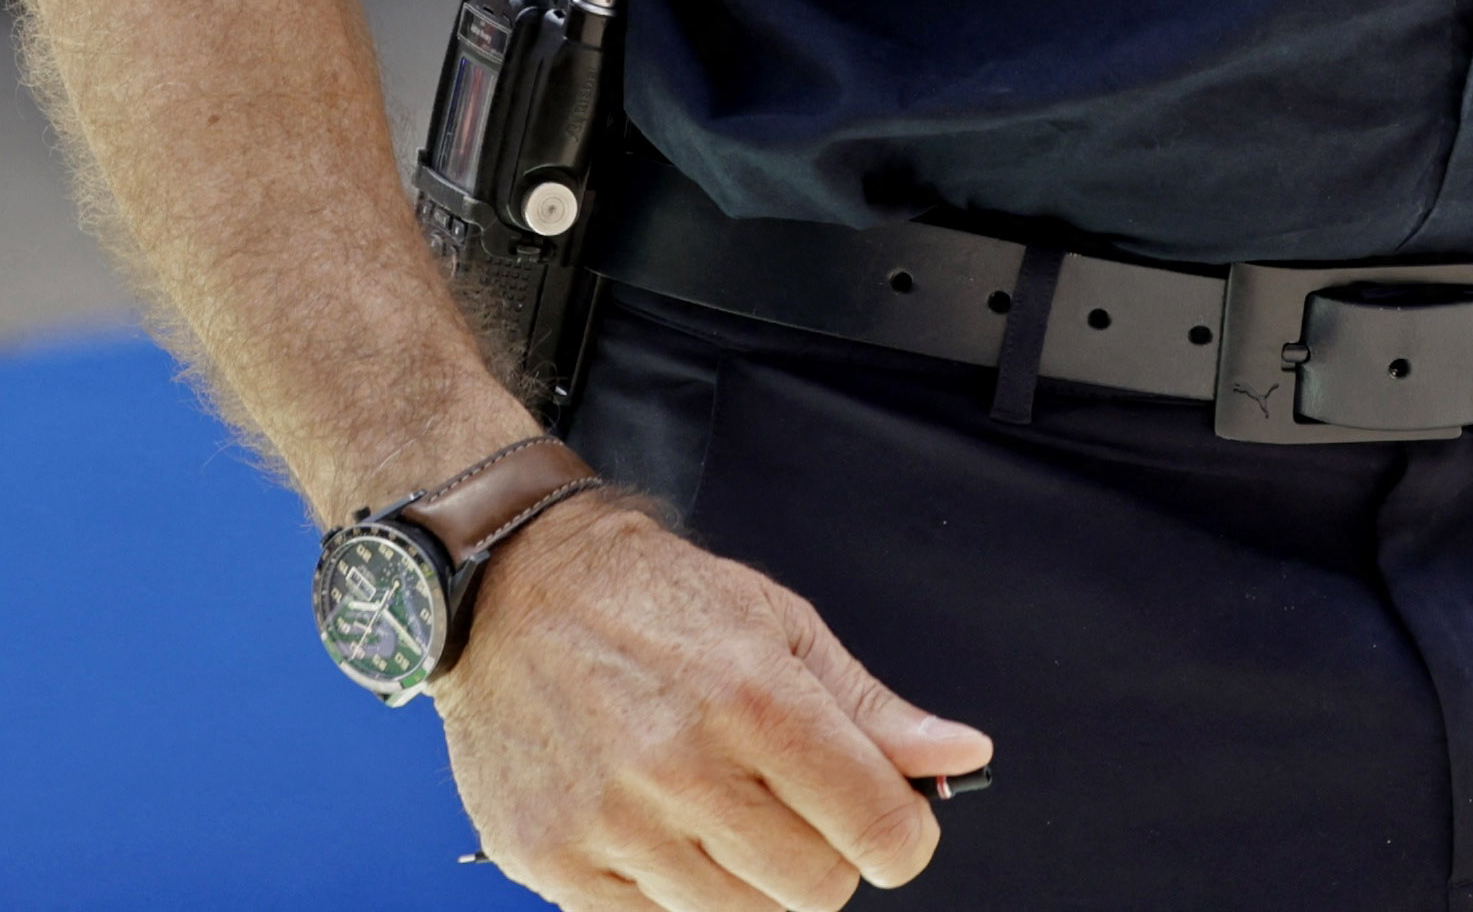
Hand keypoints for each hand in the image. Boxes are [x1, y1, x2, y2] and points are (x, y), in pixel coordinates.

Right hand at [438, 489, 995, 908]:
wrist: (513, 590)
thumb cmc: (652, 600)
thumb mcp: (780, 625)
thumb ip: (872, 709)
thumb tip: (959, 757)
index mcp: (754, 697)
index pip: (877, 830)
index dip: (900, 837)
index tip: (889, 826)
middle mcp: (680, 766)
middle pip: (815, 890)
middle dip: (824, 858)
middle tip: (791, 806)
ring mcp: (612, 822)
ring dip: (747, 878)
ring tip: (715, 808)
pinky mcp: (555, 861)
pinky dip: (671, 890)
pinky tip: (657, 824)